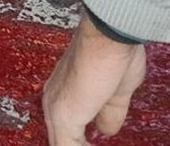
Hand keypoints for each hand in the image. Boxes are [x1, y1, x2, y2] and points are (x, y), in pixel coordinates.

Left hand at [43, 14, 146, 144]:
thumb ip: (108, 111)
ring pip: (61, 143)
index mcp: (62, 91)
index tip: (93, 140)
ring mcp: (55, 107)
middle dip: (77, 143)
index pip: (66, 127)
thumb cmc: (112, 50)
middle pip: (60, 137)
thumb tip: (105, 128)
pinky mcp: (63, 115)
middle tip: (93, 144)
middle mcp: (53, 98)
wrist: (107, 36)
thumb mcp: (116, 91)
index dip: (80, 139)